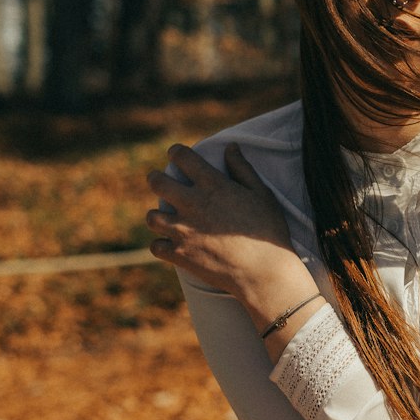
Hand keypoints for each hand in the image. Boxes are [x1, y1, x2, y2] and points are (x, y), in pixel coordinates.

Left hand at [147, 143, 311, 314]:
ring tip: (165, 217)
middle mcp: (192, 204)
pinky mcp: (180, 255)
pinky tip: (170, 244)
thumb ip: (242, 169)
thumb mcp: (262, 194)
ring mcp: (183, 231)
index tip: (176, 154)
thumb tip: (230, 146)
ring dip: (157, 215)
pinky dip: (162, 245)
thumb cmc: (268, 231)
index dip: (176, 152)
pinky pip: (156, 247)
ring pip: (151, 217)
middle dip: (156, 178)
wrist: (264, 272)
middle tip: (161, 182)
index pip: (182, 157)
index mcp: (212, 185)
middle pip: (157, 182)